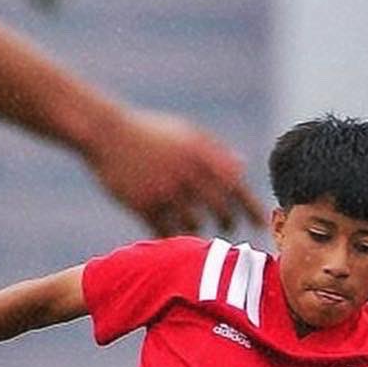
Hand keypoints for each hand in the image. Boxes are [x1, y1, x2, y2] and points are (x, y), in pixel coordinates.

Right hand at [83, 105, 264, 235]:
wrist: (107, 133)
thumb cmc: (150, 132)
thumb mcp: (185, 132)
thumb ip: (215, 150)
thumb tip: (242, 168)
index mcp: (201, 154)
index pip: (237, 186)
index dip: (251, 208)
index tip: (260, 223)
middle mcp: (188, 174)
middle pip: (221, 211)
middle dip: (228, 223)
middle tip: (228, 226)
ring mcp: (166, 191)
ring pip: (194, 225)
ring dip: (198, 228)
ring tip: (194, 223)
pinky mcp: (144, 205)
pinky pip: (167, 232)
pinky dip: (172, 234)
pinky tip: (171, 231)